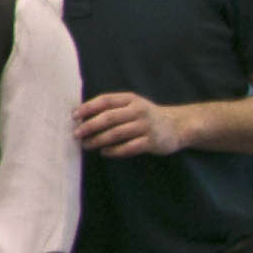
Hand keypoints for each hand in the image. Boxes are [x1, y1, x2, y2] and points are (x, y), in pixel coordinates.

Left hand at [72, 93, 190, 158]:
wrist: (178, 125)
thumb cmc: (146, 116)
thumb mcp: (132, 105)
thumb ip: (112, 108)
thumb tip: (81, 117)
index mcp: (131, 99)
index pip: (106, 100)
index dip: (88, 107)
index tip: (74, 116)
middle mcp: (138, 110)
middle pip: (109, 118)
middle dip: (90, 126)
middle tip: (76, 134)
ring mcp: (146, 126)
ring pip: (117, 133)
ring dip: (98, 140)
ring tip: (86, 145)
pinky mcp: (152, 141)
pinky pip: (129, 147)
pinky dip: (114, 151)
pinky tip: (104, 152)